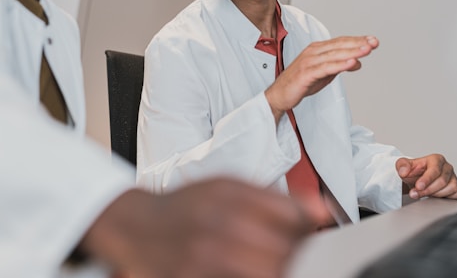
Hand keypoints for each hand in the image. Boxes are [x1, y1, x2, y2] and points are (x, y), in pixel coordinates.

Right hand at [79, 178, 328, 276]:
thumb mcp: (228, 188)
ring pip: (269, 273)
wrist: (135, 226)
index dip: (309, 229)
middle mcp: (218, 224)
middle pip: (285, 251)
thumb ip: (274, 199)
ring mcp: (204, 257)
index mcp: (231, 195)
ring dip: (281, 271)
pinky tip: (252, 272)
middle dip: (300, 257)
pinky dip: (255, 277)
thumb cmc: (187, 207)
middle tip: (301, 258)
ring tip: (275, 265)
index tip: (312, 235)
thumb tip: (322, 212)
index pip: (292, 215)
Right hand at [265, 36, 377, 119]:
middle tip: (374, 42)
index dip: (357, 40)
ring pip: (334, 55)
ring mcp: (309, 61)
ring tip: (366, 50)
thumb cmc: (300, 82)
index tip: (372, 40)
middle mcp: (313, 52)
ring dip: (352, 52)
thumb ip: (340, 66)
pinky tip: (352, 63)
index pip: (341, 42)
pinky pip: (326, 68)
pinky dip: (340, 65)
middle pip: (339, 45)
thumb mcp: (325, 74)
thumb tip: (357, 62)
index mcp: (317, 49)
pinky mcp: (306, 73)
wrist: (280, 95)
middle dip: (358, 44)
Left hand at [396, 154, 456, 199]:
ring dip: (436, 195)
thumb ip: (402, 165)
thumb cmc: (414, 172)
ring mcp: (454, 178)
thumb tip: (404, 171)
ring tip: (425, 194)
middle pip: (442, 181)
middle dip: (428, 190)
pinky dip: (449, 197)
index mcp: (436, 159)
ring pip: (451, 188)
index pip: (435, 169)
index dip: (427, 179)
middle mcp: (447, 167)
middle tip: (415, 194)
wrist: (417, 180)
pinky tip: (437, 197)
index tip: (418, 186)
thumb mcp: (403, 166)